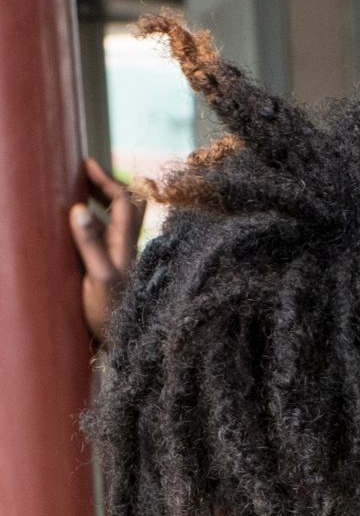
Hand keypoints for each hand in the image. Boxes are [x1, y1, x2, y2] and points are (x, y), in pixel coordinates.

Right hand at [70, 158, 144, 345]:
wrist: (126, 351)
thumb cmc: (114, 317)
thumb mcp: (99, 278)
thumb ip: (89, 244)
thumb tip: (78, 208)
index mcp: (126, 247)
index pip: (124, 201)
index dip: (107, 180)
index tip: (85, 164)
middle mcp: (128, 251)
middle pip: (125, 209)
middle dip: (104, 188)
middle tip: (81, 175)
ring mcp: (121, 263)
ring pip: (114, 225)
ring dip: (97, 206)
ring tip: (75, 195)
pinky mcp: (112, 276)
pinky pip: (105, 242)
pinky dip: (92, 227)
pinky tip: (76, 230)